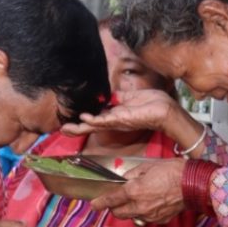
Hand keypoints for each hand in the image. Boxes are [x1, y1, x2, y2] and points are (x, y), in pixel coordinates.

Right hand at [62, 89, 193, 136]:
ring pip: (94, 126)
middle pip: (91, 126)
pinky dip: (93, 120)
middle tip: (62, 130)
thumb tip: (109, 96)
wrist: (165, 109)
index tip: (71, 121)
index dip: (83, 121)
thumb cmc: (152, 103)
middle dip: (76, 129)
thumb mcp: (131, 97)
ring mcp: (117, 121)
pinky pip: (104, 120)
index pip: (96, 119)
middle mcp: (114, 121)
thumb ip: (119, 98)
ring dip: (79, 127)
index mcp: (116, 115)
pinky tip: (83, 119)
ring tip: (65, 129)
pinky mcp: (121, 120)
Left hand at [90, 159, 186, 223]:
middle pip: (118, 213)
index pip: (111, 200)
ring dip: (129, 210)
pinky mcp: (160, 220)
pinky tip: (151, 204)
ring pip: (132, 217)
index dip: (100, 203)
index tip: (94, 204)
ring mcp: (150, 215)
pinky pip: (146, 218)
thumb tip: (126, 179)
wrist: (193, 184)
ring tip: (137, 200)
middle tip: (115, 201)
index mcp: (134, 191)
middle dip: (114, 208)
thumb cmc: (172, 170)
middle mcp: (139, 206)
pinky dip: (144, 213)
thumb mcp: (148, 166)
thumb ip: (133, 174)